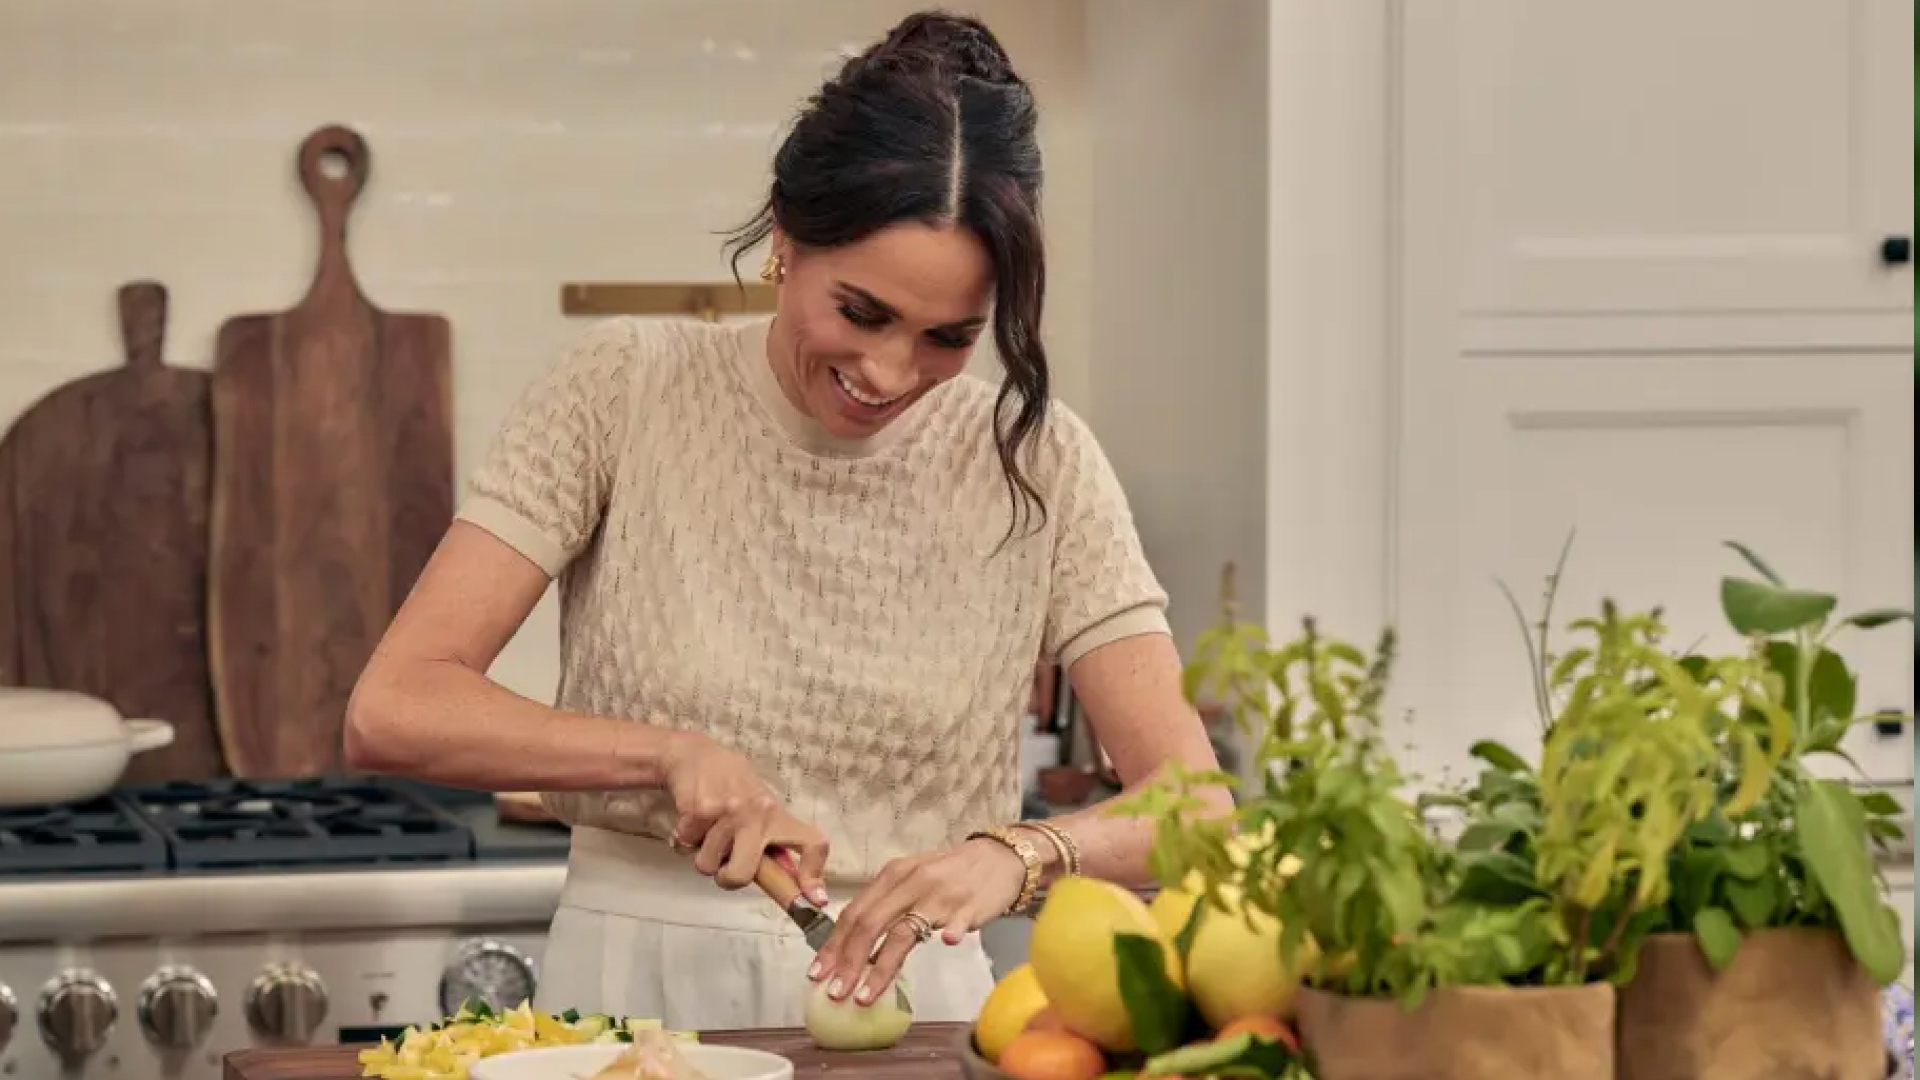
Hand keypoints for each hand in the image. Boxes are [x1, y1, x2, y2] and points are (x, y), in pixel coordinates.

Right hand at [661, 730, 829, 902]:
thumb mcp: (761, 809)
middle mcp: (760, 813)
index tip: (814, 899)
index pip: (812, 843)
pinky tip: (694, 817)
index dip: (814, 875)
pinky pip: (686, 846)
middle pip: (742, 876)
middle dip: (727, 879)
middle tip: (724, 864)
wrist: (696, 756)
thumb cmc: (733, 788)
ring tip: (708, 828)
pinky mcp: (700, 810)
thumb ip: (772, 844)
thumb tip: (793, 884)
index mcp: (780, 816)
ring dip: (702, 853)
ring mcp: (730, 812)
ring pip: (707, 866)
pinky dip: (685, 838)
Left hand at [810, 838, 1025, 1005]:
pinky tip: (946, 942)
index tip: (816, 974)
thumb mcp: (911, 880)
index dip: (833, 945)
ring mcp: (940, 896)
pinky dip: (950, 931)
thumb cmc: (948, 874)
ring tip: (863, 996)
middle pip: (870, 924)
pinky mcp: (969, 907)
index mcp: (892, 875)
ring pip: (904, 932)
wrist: (997, 859)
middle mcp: (911, 883)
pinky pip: (957, 921)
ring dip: (879, 967)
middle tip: (834, 993)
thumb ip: (885, 907)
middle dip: (847, 962)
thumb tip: (852, 947)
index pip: (853, 912)